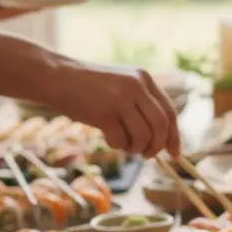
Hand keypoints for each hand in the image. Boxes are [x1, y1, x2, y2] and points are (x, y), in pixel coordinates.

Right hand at [48, 64, 179, 157]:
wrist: (57, 77)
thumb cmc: (89, 87)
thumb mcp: (122, 85)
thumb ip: (142, 105)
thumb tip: (162, 140)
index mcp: (144, 78)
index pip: (169, 112)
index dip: (174, 136)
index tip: (175, 154)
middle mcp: (136, 86)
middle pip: (161, 126)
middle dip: (157, 146)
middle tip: (146, 155)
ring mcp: (120, 99)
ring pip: (143, 136)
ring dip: (136, 148)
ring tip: (125, 144)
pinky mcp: (104, 113)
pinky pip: (121, 140)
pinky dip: (118, 145)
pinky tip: (108, 137)